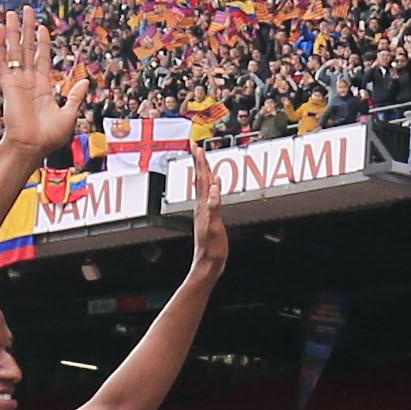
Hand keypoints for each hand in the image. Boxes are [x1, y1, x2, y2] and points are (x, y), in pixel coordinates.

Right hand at [0, 5, 86, 159]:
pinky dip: (0, 46)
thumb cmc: (49, 137)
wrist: (32, 147)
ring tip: (10, 13)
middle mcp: (29, 81)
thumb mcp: (69, 114)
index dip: (42, 43)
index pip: (42, 59)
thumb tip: (85, 81)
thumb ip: (75, 96)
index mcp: (43, 87)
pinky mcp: (8, 85)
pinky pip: (3, 62)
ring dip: (12, 32)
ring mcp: (17, 81)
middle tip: (25, 10)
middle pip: (26, 48)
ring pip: (14, 51)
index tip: (42, 28)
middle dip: (25, 29)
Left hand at [178, 136, 226, 273]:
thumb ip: (214, 207)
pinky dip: (212, 186)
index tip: (197, 146)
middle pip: (200, 179)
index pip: (202, 179)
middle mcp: (201, 206)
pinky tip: (214, 184)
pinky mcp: (208, 217)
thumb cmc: (212, 248)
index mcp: (203, 205)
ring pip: (203, 186)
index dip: (200, 162)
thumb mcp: (214, 227)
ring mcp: (204, 211)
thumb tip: (214, 187)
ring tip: (203, 160)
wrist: (207, 264)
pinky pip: (209, 195)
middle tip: (196, 146)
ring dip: (203, 171)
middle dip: (199, 161)